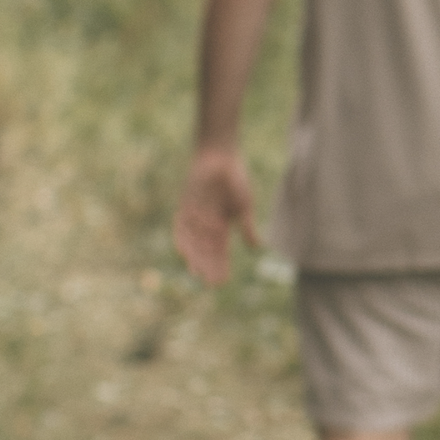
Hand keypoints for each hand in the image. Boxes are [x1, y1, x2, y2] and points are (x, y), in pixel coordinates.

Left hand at [174, 145, 258, 284]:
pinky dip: (182, 239)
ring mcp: (195, 217)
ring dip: (195, 257)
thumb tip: (258, 248)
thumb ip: (247, 228)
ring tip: (197, 270)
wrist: (220, 158)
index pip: (219, 252)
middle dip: (208, 266)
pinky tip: (183, 250)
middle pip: (205, 251)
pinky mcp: (185, 207)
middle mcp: (205, 225)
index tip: (222, 282)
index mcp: (220, 227)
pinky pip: (181, 227)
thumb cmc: (235, 180)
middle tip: (209, 281)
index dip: (220, 266)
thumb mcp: (244, 207)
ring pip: (193, 243)